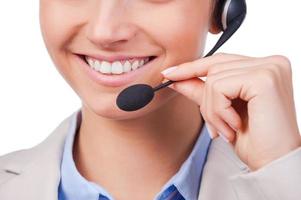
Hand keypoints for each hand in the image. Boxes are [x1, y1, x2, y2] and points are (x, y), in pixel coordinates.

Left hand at [161, 53, 300, 169]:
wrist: (274, 163)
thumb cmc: (254, 140)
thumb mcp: (221, 110)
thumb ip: (201, 90)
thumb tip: (175, 78)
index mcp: (263, 67)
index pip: (219, 61)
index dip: (192, 67)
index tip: (169, 73)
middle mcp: (270, 62)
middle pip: (214, 68)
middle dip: (205, 100)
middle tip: (214, 127)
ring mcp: (270, 68)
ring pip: (214, 78)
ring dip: (212, 110)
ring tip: (226, 129)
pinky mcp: (265, 79)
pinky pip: (220, 86)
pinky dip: (219, 110)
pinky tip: (234, 125)